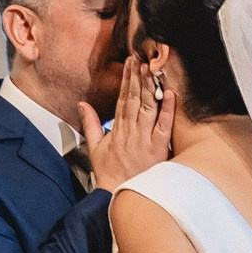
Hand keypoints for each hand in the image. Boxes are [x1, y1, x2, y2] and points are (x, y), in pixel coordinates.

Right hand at [81, 56, 175, 192]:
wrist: (119, 195)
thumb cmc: (109, 174)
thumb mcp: (94, 148)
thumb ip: (89, 123)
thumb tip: (82, 104)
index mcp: (117, 129)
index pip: (122, 98)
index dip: (126, 79)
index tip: (130, 62)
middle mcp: (130, 131)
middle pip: (134, 98)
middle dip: (138, 76)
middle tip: (141, 57)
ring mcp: (144, 139)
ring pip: (148, 107)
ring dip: (150, 86)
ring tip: (152, 67)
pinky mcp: (158, 148)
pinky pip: (164, 125)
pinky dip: (167, 109)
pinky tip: (169, 93)